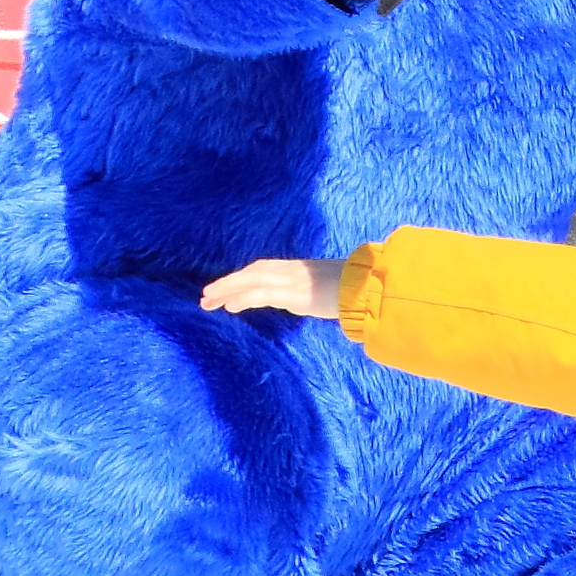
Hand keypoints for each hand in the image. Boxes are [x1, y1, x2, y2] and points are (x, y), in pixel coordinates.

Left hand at [200, 256, 341, 318]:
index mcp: (299, 269)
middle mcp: (292, 270)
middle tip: (205, 296)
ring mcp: (293, 280)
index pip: (263, 270)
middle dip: (227, 283)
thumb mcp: (329, 290)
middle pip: (252, 272)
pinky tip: (229, 306)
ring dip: (227, 289)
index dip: (242, 278)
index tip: (225, 288)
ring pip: (251, 280)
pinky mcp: (294, 292)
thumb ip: (314, 293)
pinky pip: (262, 294)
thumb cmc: (355, 291)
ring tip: (208, 301)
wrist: (370, 289)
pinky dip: (243, 298)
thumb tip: (307, 300)